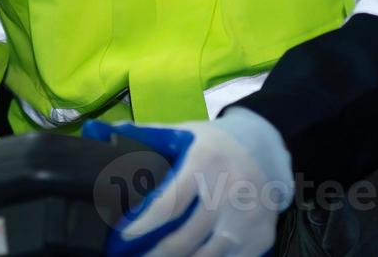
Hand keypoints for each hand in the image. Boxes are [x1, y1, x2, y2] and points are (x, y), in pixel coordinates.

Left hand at [83, 109, 293, 256]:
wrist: (268, 149)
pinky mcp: (260, 238)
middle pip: (184, 239)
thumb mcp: (186, 132)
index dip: (143, 224)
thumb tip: (108, 134)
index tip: (123, 235)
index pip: (169, 203)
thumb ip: (151, 137)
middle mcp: (227, 193)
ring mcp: (246, 220)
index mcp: (204, 163)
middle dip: (154, 255)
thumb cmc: (215, 143)